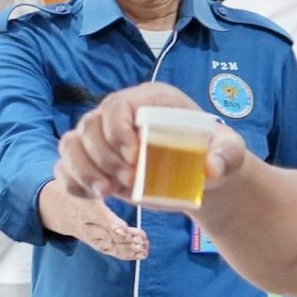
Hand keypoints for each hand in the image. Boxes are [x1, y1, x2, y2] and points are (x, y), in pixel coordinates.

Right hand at [38, 177, 148, 260]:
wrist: (61, 207)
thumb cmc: (81, 188)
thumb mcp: (87, 180)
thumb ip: (105, 179)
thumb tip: (129, 177)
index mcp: (84, 206)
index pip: (97, 216)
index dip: (110, 223)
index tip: (123, 229)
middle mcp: (86, 224)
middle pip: (105, 234)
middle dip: (124, 238)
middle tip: (142, 239)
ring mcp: (90, 236)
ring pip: (109, 244)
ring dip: (127, 248)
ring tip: (144, 248)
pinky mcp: (95, 243)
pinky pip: (109, 250)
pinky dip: (125, 254)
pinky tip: (140, 254)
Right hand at [54, 82, 249, 202]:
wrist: (201, 177)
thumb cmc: (214, 156)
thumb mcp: (229, 153)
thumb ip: (225, 156)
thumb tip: (210, 169)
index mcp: (149, 101)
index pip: (116, 105)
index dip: (116, 130)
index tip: (134, 158)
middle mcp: (119, 115)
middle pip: (89, 125)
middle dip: (102, 157)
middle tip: (129, 182)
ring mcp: (103, 139)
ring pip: (71, 144)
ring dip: (83, 170)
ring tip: (107, 192)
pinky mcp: (96, 163)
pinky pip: (67, 167)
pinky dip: (73, 182)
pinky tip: (93, 196)